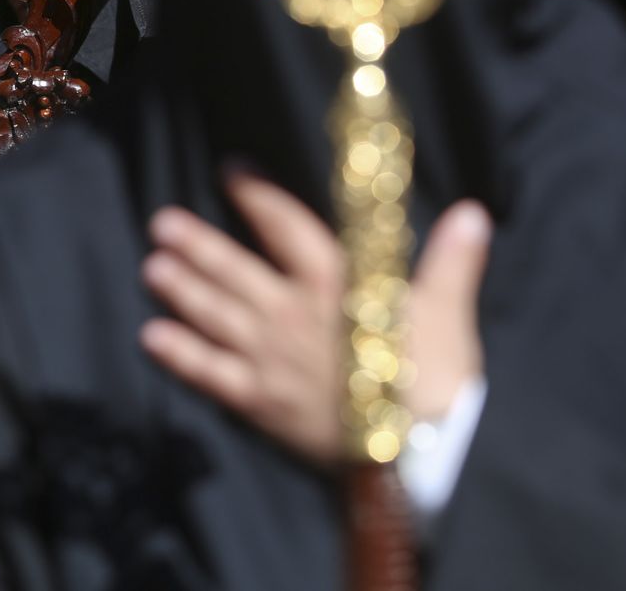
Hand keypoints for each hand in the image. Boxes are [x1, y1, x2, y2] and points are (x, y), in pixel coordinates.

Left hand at [139, 169, 489, 465]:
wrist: (421, 453)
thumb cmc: (437, 380)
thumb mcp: (447, 314)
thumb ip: (451, 261)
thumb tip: (473, 212)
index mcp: (335, 285)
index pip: (287, 227)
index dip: (257, 197)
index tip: (230, 171)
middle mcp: (292, 315)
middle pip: (235, 270)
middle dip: (198, 244)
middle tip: (161, 223)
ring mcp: (270, 358)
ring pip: (215, 315)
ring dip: (182, 290)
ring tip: (152, 268)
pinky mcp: (261, 401)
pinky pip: (211, 373)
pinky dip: (180, 355)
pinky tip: (152, 337)